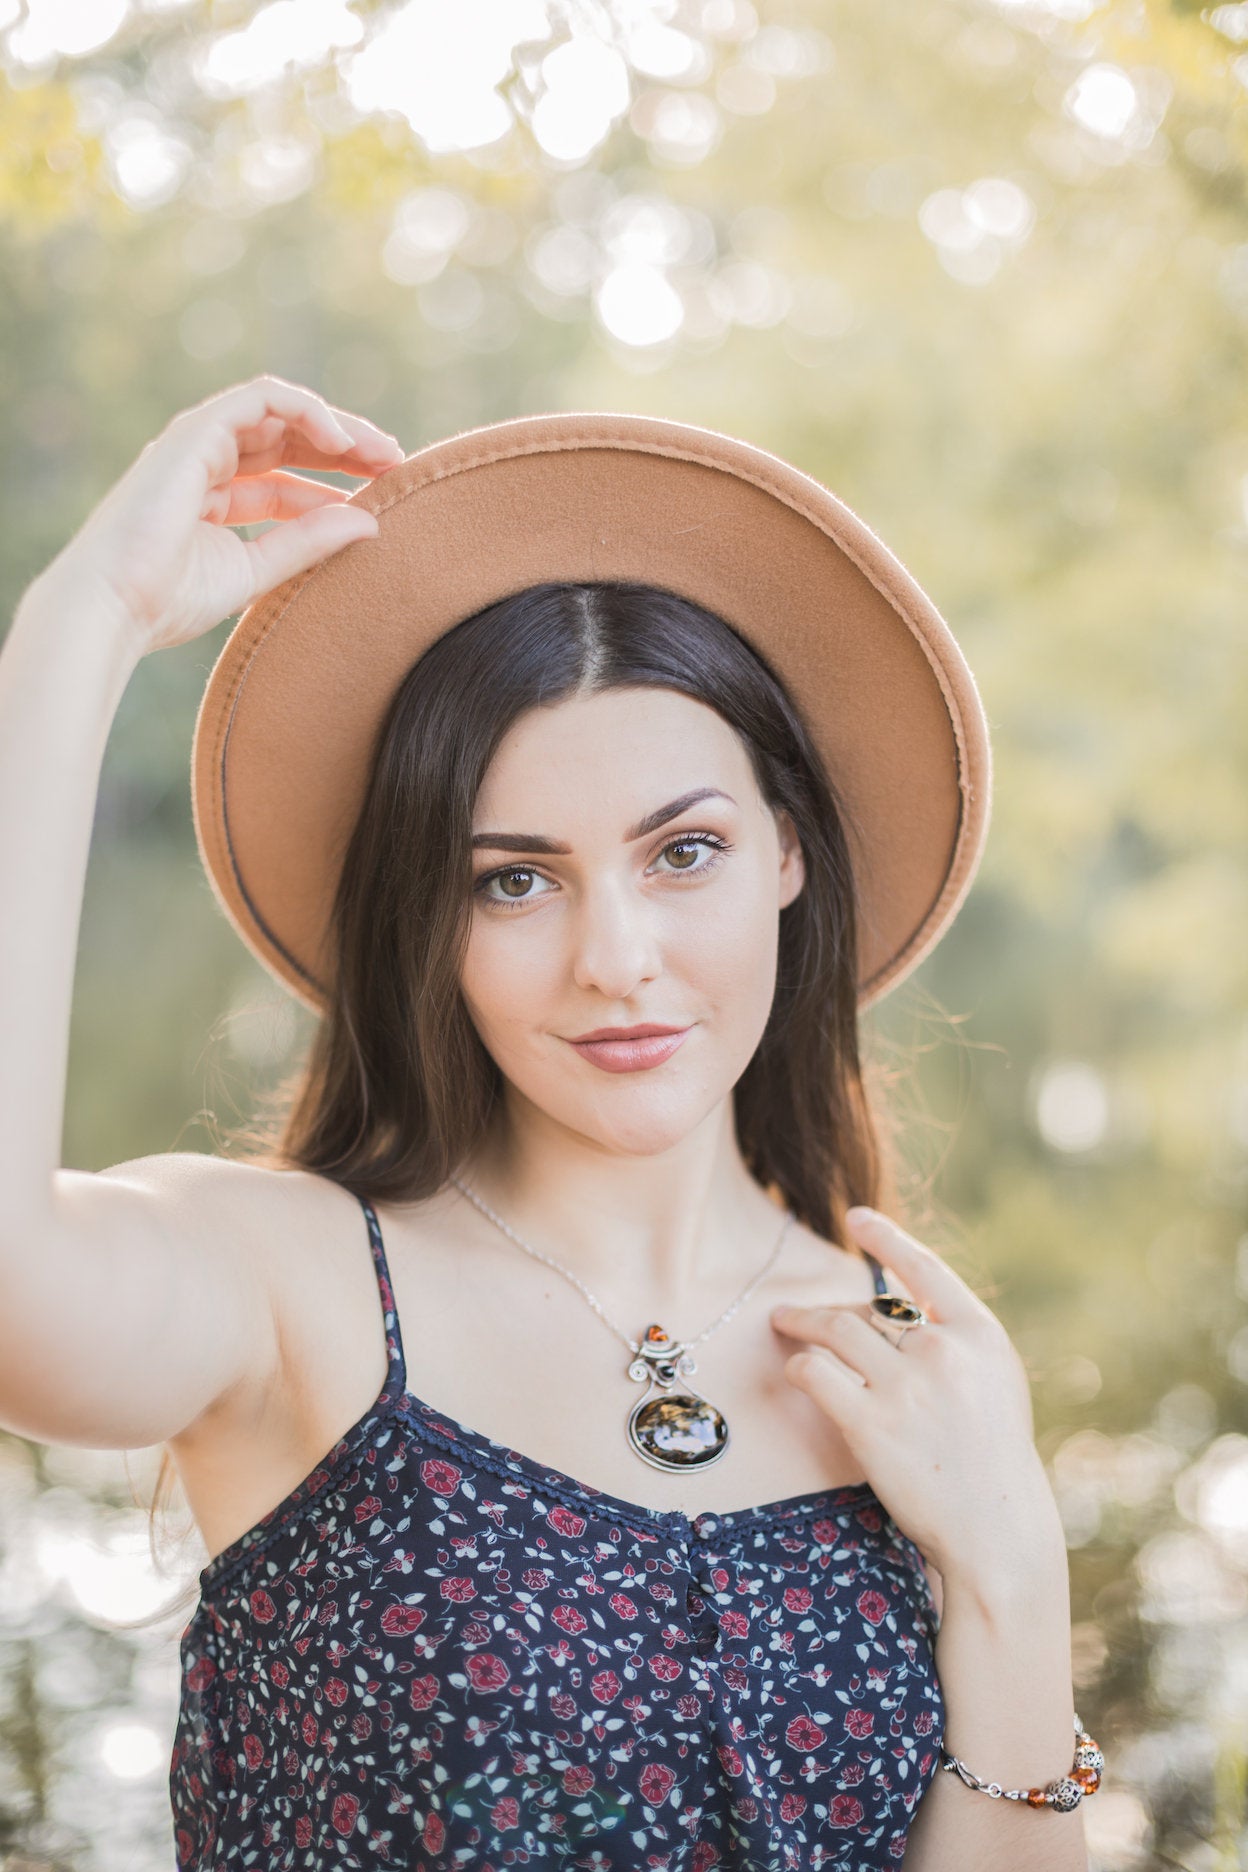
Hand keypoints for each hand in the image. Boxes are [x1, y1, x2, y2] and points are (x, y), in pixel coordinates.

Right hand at [36, 373, 405, 658]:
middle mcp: (206, 464)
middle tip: (395, 463)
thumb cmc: (170, 601)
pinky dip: (305, 410)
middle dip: (346, 448)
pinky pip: (260, 398)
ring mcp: (198, 444)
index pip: (287, 480)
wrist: (115, 605)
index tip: (383, 499)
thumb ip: (308, 544)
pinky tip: (342, 440)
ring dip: (335, 425)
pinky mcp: (194, 431)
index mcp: (215, 500)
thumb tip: (370, 523)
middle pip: (288, 439)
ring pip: (279, 411)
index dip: (336, 485)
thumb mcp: (256, 570)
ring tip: (380, 451)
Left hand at [770, 1208, 1060, 1583]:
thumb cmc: (992, 1462)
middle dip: (832, 1308)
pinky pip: (815, 1372)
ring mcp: (906, 1386)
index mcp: (980, 1335)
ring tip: (781, 1321)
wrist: (995, 1528)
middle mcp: (943, 1351)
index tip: (857, 1218)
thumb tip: (901, 1315)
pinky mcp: (870, 1423)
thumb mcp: (996, 1385)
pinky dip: (799, 1365)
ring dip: (800, 1321)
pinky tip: (793, 1370)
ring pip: (834, 1328)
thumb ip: (956, 1344)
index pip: (926, 1270)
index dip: (887, 1239)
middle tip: (803, 1313)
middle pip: (870, 1308)